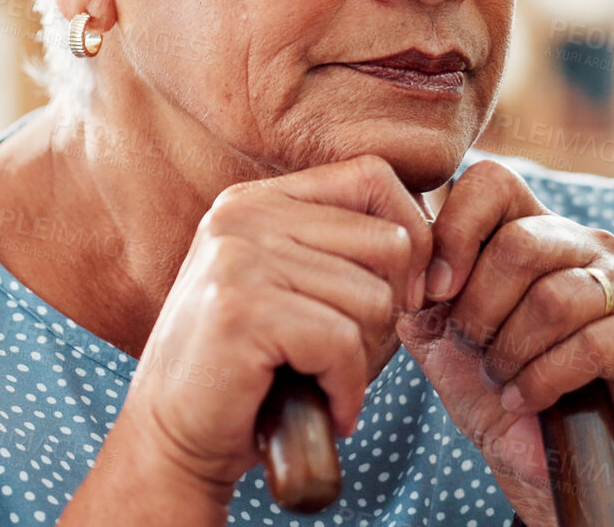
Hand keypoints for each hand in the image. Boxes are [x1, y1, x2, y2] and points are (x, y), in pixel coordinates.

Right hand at [112, 155, 434, 500]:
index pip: (372, 175)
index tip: (409, 295)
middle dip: (390, 312)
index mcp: (258, 199)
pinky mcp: (240, 311)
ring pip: (372, 300)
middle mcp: (242, 215)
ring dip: (364, 360)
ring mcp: (236, 258)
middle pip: (387, 242)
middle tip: (349, 355)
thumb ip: (352, 254)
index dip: (412, 235)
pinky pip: (342, 344)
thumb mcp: (300, 291)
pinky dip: (347, 390)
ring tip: (323, 380)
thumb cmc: (256, 372)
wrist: (174, 439)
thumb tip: (439, 250)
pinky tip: (326, 408)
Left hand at [395, 160, 613, 523]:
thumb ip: (415, 282)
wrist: (544, 466)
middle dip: (479, 307)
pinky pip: (593, 345)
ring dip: (511, 351)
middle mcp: (590, 243)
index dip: (454, 232)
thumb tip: (402, 245)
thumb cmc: (495, 389)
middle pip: (520, 243)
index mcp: (536, 226)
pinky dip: (544, 380)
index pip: (493, 181)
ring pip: (555, 298)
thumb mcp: (437, 332)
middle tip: (472, 347)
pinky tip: (528, 399)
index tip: (434, 292)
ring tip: (502, 379)